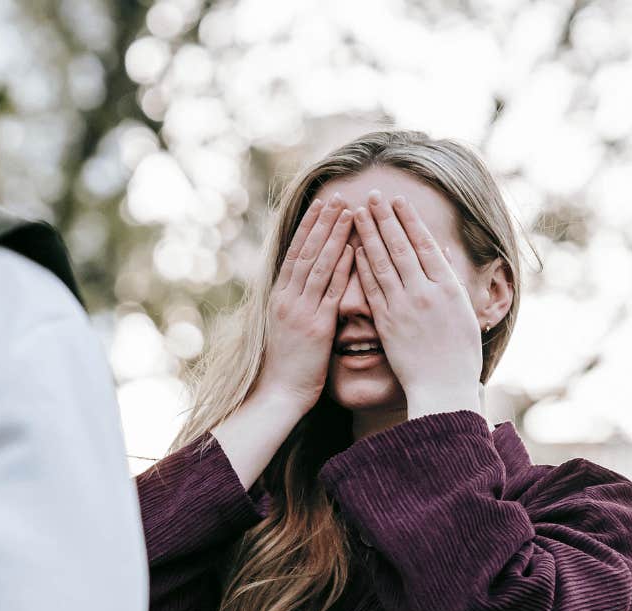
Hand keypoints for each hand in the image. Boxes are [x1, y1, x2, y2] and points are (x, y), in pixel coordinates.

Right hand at [256, 195, 356, 409]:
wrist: (279, 394)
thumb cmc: (286, 365)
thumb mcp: (286, 327)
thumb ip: (298, 303)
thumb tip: (309, 283)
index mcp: (279, 297)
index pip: (295, 252)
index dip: (309, 226)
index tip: (323, 204)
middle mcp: (287, 299)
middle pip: (307, 251)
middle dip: (323, 222)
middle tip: (339, 196)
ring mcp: (300, 311)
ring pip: (318, 265)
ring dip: (334, 236)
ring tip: (348, 212)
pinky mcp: (315, 327)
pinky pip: (330, 292)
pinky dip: (342, 268)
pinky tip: (353, 249)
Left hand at [350, 191, 484, 416]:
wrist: (444, 388)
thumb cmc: (458, 355)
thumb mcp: (464, 313)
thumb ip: (451, 280)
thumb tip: (444, 251)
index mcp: (449, 288)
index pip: (426, 245)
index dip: (410, 220)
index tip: (398, 201)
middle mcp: (426, 292)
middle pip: (402, 247)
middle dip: (386, 218)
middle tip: (373, 195)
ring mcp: (405, 307)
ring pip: (383, 263)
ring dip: (369, 234)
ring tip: (357, 212)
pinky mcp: (387, 323)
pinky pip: (372, 288)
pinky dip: (362, 266)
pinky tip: (353, 248)